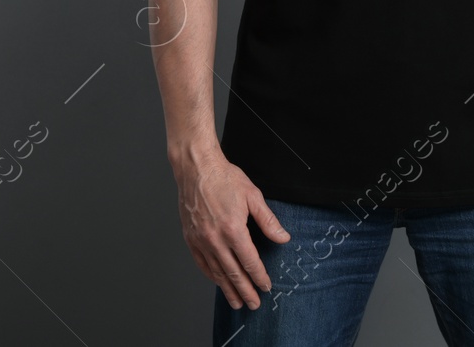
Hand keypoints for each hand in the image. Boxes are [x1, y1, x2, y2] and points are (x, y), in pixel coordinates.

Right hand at [174, 146, 290, 309]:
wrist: (196, 168)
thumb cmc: (225, 178)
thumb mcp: (253, 196)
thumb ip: (268, 220)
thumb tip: (283, 238)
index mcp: (233, 229)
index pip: (250, 262)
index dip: (259, 277)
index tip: (266, 287)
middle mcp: (215, 239)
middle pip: (233, 273)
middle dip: (245, 291)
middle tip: (254, 304)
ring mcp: (201, 240)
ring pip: (216, 272)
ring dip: (228, 290)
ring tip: (237, 303)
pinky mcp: (190, 238)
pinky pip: (202, 263)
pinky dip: (211, 276)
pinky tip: (218, 282)